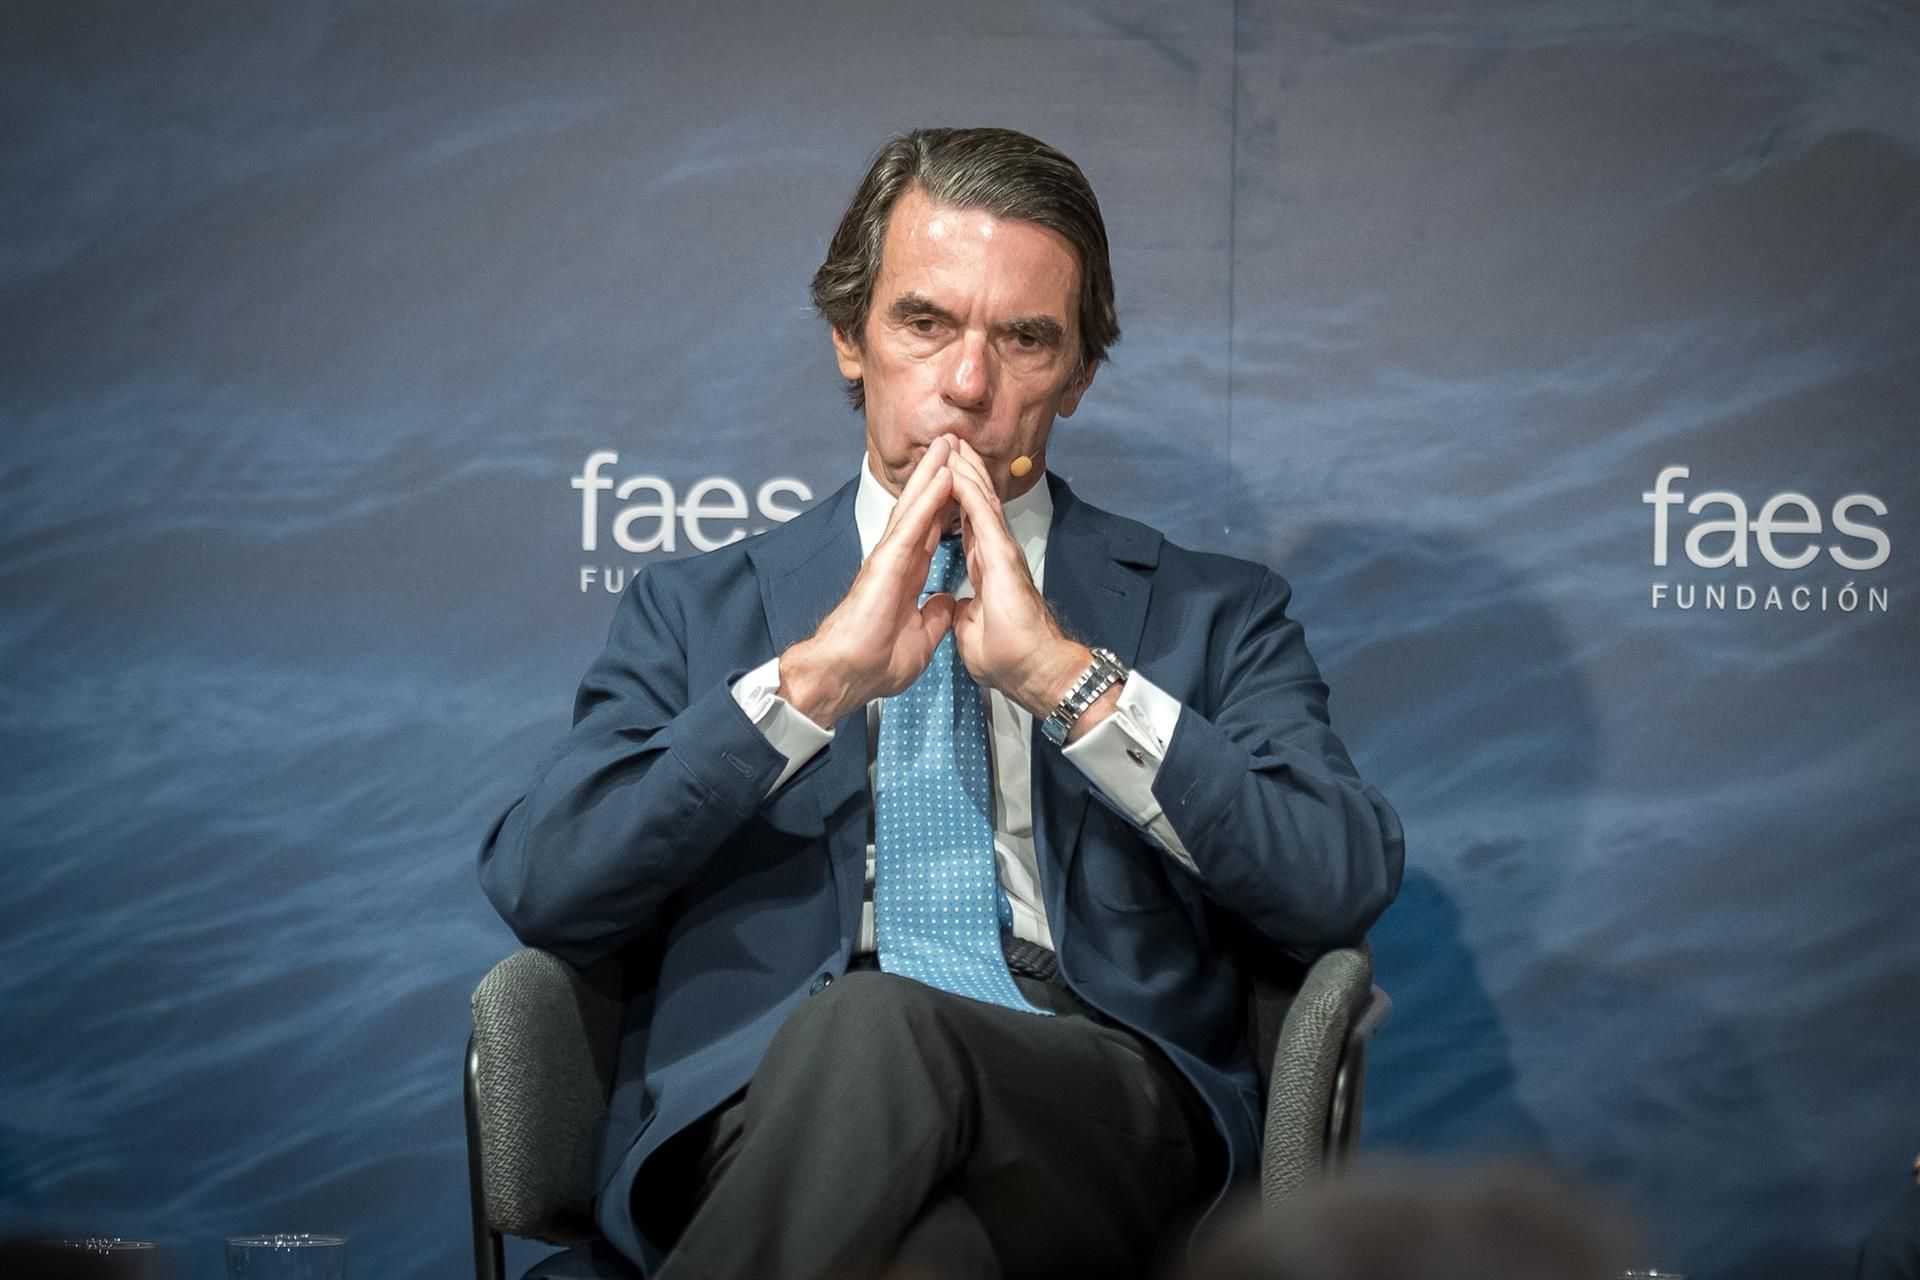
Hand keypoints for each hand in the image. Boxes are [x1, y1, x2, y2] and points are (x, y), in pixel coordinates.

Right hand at [778, 437, 957, 724]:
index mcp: (907, 576)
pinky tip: (941, 475)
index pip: (932, 532)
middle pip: (922, 509)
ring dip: (932, 473)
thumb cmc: (874, 665)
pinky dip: (928, 498)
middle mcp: (898, 560)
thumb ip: (933, 617)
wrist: (847, 676)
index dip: (946, 505)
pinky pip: (912, 523)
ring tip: (948, 442)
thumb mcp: (921, 640)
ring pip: (915, 506)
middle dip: (938, 476)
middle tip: (953, 443)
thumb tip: (947, 603)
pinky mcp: (886, 562)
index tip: (961, 480)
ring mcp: (890, 557)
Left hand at [945, 439, 1095, 720]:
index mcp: (987, 571)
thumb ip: (965, 614)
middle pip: (977, 505)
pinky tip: (958, 468)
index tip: (943, 477)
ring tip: (954, 443)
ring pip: (982, 502)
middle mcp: (997, 555)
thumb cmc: (1010, 659)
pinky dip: (970, 490)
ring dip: (967, 471)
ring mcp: (1002, 553)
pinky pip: (983, 516)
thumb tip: (957, 610)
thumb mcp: (973, 631)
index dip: (956, 501)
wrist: (1032, 673)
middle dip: (964, 474)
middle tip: (951, 444)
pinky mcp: (1003, 557)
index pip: (968, 527)